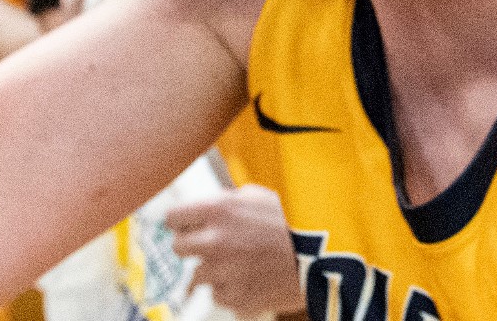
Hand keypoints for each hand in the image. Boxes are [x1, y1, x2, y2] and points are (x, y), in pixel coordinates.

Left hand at [166, 185, 305, 317]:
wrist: (325, 258)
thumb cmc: (293, 224)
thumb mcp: (256, 198)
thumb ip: (224, 202)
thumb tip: (200, 209)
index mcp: (217, 210)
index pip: (171, 218)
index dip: (181, 222)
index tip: (186, 226)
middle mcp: (214, 241)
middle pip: (178, 247)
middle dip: (193, 246)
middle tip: (212, 246)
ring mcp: (224, 272)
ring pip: (198, 275)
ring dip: (213, 270)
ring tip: (240, 263)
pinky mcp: (235, 298)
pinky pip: (219, 294)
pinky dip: (230, 290)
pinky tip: (250, 279)